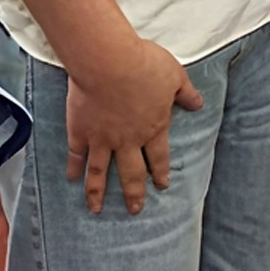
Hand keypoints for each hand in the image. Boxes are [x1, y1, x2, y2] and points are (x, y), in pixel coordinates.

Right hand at [63, 34, 203, 212]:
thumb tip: (198, 104)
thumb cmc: (143, 64)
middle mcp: (128, 140)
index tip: (161, 185)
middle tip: (135, 209)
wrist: (108, 61)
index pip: (159, 157)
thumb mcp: (174, 76)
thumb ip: (186, 93)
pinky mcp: (80, 131)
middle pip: (132, 173)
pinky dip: (74, 168)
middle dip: (134, 193)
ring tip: (97, 209)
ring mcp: (102, 138)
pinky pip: (77, 155)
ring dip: (98, 193)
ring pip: (101, 172)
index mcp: (153, 128)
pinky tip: (71, 179)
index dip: (160, 172)